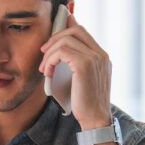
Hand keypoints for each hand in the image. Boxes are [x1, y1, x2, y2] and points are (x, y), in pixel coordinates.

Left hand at [39, 14, 111, 129]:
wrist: (95, 119)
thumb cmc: (84, 102)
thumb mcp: (80, 79)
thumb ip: (74, 63)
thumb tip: (60, 52)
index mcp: (101, 56)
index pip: (82, 31)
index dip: (66, 25)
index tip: (51, 32)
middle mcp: (100, 54)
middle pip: (75, 30)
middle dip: (54, 38)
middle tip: (43, 52)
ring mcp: (95, 58)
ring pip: (66, 39)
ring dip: (49, 52)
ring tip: (44, 68)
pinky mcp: (84, 65)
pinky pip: (62, 51)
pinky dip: (50, 60)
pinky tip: (47, 73)